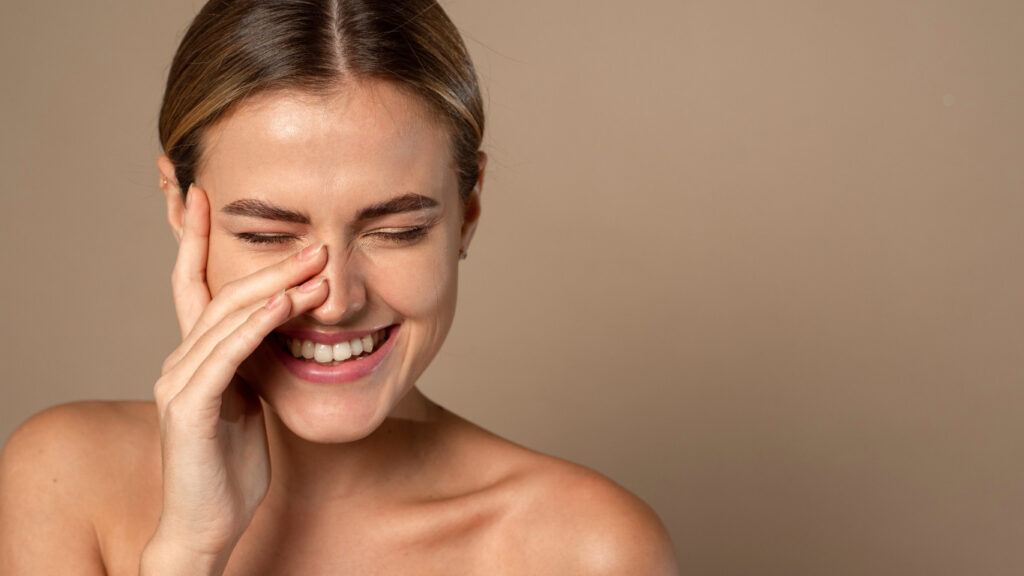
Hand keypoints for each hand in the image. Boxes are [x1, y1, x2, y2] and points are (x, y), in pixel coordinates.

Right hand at [143, 186, 328, 572]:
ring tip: (316, 266)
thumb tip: (282, 329)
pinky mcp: (190, 408)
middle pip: (222, 294)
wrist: (207, 524)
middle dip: (269, 263)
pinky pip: (226, 356)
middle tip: (314, 241)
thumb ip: (255, 363)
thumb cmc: (230, 467)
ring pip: (226, 317)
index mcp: (195, 357)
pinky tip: (285, 306)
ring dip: (274, 287)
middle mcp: (180, 360)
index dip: (196, 240)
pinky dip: (257, 326)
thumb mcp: (249, 402)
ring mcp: (180, 382)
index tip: (205, 196)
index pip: (193, 286)